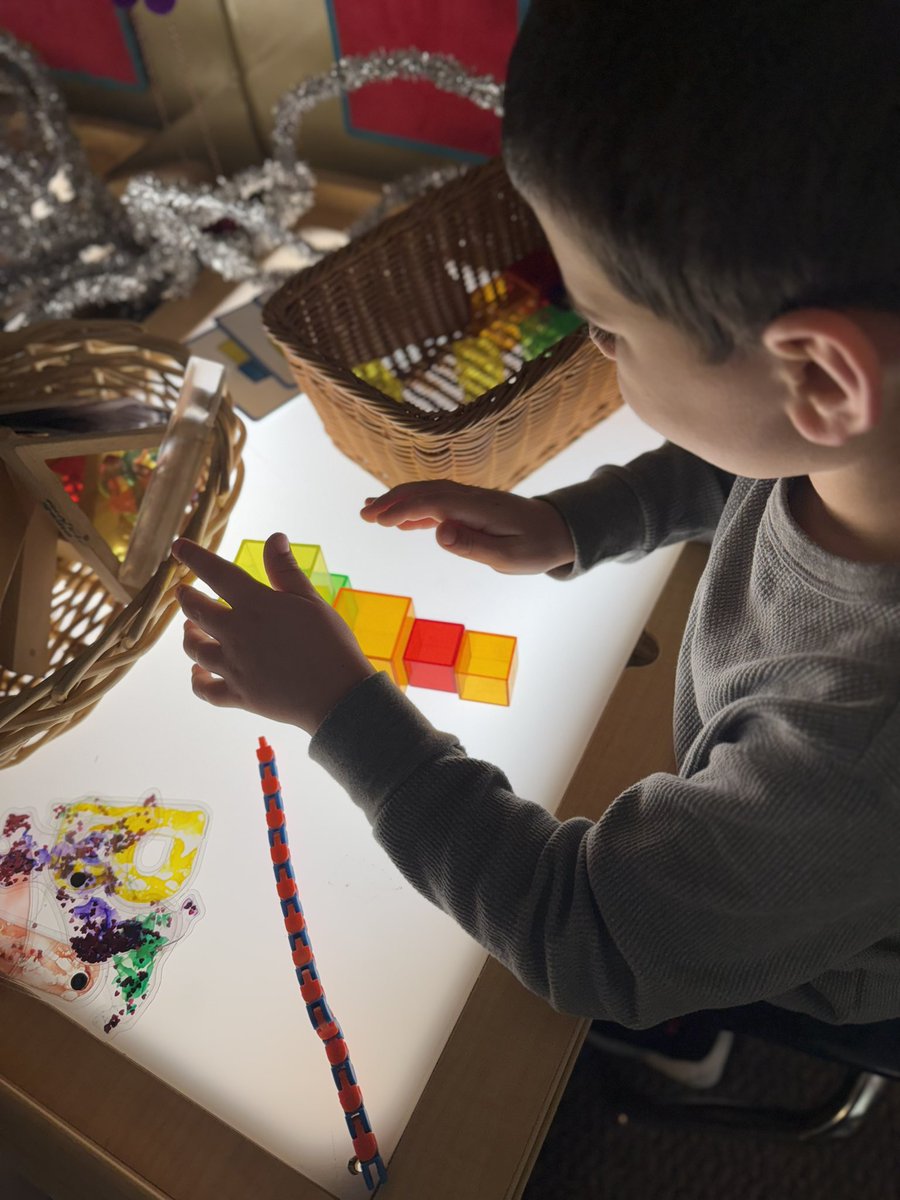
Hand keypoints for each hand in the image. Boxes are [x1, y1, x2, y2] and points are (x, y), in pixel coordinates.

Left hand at [172, 533, 374, 734]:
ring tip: (190, 629)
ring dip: (189, 636)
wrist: (337, 696)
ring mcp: (234, 667)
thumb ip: (286, 570)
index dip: (194, 557)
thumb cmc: (330, 644)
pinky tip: (196, 673)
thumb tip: (274, 538)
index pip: (216, 573)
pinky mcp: (238, 695)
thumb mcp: (311, 600)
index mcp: (256, 605)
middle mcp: (236, 633)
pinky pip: (205, 689)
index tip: (178, 546)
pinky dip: (197, 680)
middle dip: (186, 598)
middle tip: (183, 591)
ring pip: (195, 649)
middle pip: (196, 610)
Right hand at [360, 481, 574, 573]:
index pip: (434, 502)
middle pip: (425, 492)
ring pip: (428, 494)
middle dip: (392, 501)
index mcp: (480, 508)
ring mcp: (470, 499)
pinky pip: (437, 502)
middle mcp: (471, 498)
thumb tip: (439, 533)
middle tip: (363, 514)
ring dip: (398, 501)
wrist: (559, 530)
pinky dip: (414, 508)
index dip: (404, 508)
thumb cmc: (536, 548)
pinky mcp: (470, 506)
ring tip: (369, 512)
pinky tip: (398, 521)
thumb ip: (473, 546)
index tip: (378, 520)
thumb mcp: (508, 557)